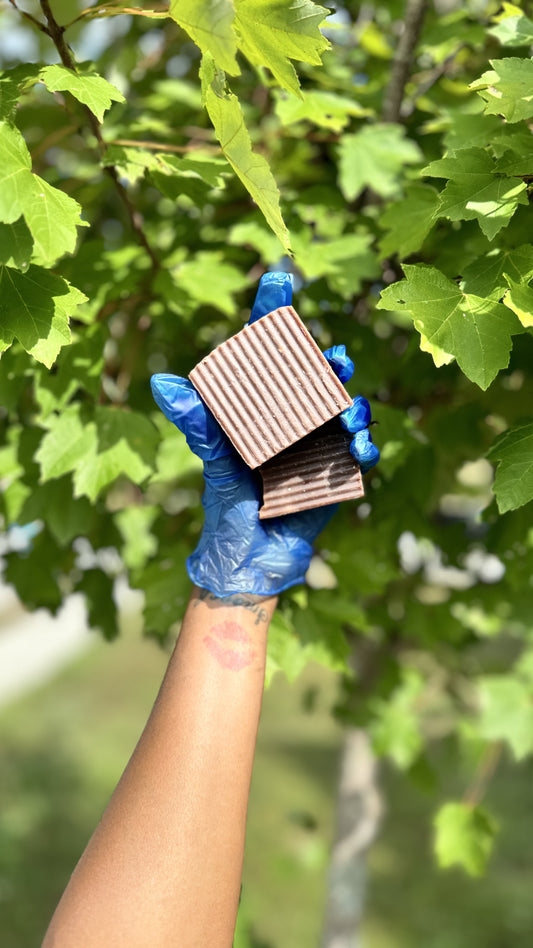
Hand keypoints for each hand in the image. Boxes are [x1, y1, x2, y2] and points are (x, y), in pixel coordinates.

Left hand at [151, 272, 378, 596]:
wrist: (250, 558)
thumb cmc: (226, 504)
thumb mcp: (214, 460)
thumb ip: (197, 423)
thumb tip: (161, 383)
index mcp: (260, 408)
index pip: (266, 353)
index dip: (273, 313)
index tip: (278, 277)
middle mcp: (292, 419)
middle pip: (317, 376)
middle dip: (331, 363)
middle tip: (336, 361)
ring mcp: (318, 443)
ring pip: (345, 409)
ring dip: (354, 406)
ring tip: (348, 418)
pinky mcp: (337, 472)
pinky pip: (360, 451)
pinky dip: (364, 445)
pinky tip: (359, 449)